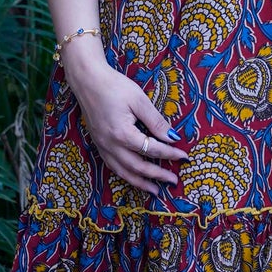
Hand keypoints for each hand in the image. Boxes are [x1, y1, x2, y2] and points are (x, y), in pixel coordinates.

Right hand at [63, 42, 185, 194]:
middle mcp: (110, 145)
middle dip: (157, 176)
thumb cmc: (115, 86)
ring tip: (155, 191)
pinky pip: (113, 166)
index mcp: (122, 134)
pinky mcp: (98, 144)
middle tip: (174, 181)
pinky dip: (125, 175)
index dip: (169, 154)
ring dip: (140, 182)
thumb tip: (173, 138)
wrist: (88, 81)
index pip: (152, 149)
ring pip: (123, 171)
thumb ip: (156, 122)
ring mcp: (102, 146)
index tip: (184, 157)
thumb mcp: (139, 100)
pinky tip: (134, 177)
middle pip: (137, 167)